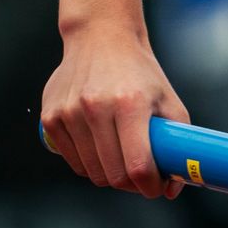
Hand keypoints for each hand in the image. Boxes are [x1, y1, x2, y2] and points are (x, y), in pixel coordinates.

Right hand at [41, 22, 191, 199]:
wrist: (101, 38)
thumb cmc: (141, 72)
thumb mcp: (168, 98)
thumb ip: (177, 141)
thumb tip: (173, 188)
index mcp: (130, 103)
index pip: (138, 165)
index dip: (150, 186)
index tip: (157, 189)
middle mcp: (96, 107)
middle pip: (113, 174)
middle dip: (131, 184)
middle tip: (142, 177)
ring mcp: (69, 113)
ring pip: (91, 171)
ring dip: (109, 174)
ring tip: (123, 158)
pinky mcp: (50, 119)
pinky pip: (73, 161)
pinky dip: (89, 163)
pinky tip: (102, 147)